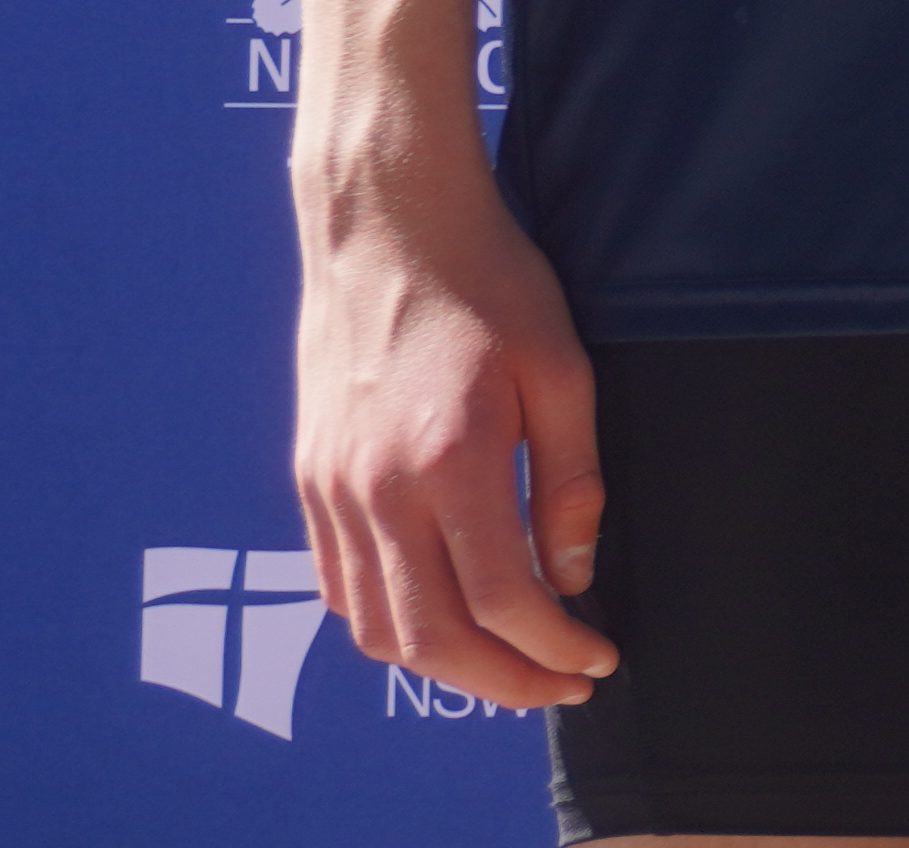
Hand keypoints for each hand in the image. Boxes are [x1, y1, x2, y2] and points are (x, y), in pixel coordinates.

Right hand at [294, 150, 617, 711]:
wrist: (386, 225)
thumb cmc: (489, 284)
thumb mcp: (562, 368)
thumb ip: (570, 481)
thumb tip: (573, 576)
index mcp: (452, 458)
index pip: (502, 599)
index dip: (555, 647)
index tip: (598, 656)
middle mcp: (379, 488)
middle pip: (432, 640)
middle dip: (505, 682)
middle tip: (563, 683)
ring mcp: (334, 488)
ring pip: (376, 629)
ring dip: (445, 667)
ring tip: (509, 663)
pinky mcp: (310, 479)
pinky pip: (340, 587)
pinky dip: (390, 625)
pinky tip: (441, 617)